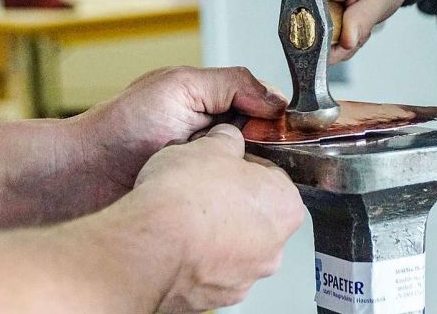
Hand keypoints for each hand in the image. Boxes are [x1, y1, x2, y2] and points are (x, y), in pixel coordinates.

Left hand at [75, 66, 286, 207]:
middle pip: (264, 142)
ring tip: (247, 179)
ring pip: (252, 173)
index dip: (279, 120)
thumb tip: (275, 99)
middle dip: (270, 150)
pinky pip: (231, 198)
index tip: (290, 132)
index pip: (264, 108)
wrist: (84, 177)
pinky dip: (235, 197)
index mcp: (212, 102)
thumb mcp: (180, 85)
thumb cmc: (119, 128)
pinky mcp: (200, 197)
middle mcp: (214, 135)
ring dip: (252, 176)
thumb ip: (231, 83)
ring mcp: (207, 168)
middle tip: (265, 158)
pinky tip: (235, 199)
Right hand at [134, 123, 304, 311]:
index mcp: (286, 206)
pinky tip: (176, 244)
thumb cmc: (187, 194)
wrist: (151, 246)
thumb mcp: (210, 147)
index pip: (272, 179)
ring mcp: (246, 277)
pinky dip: (197, 260)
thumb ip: (227, 141)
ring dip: (216, 234)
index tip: (222, 164)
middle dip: (232, 202)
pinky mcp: (216, 297)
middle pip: (256, 216)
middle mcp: (275, 248)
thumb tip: (227, 139)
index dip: (243, 166)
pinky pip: (210, 272)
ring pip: (235, 248)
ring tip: (183, 218)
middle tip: (201, 189)